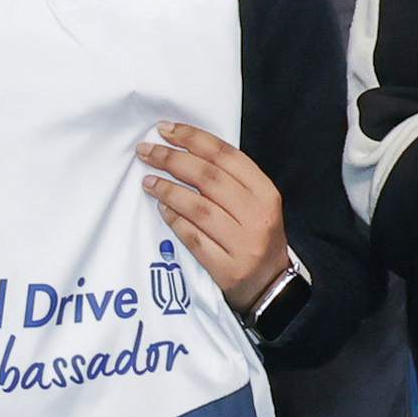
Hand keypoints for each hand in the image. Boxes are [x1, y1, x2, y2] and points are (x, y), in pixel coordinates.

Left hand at [135, 122, 295, 314]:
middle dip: (172, 160)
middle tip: (146, 151)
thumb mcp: (255, 203)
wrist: (271, 287)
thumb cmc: (255, 236)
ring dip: (168, 190)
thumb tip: (183, 149)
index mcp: (265, 193)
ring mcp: (243, 244)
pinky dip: (175, 221)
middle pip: (209, 178)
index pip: (226, 156)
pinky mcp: (227, 269)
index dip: (193, 139)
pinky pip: (194, 239)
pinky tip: (161, 209)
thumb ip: (229, 179)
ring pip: (199, 208)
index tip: (165, 129)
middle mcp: (257, 216)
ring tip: (148, 180)